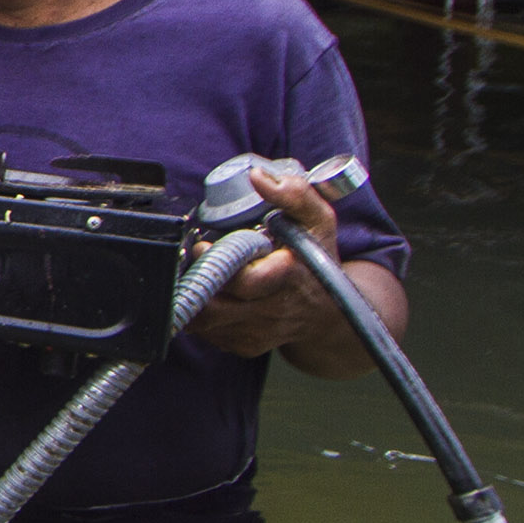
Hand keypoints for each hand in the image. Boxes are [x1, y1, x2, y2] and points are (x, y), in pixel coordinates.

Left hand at [191, 163, 353, 358]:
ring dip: (192, 295)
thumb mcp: (318, 220)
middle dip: (195, 280)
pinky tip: (209, 291)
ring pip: (205, 322)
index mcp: (290, 278)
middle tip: (192, 259)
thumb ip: (294, 194)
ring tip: (196, 272)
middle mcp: (273, 312)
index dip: (218, 264)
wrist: (330, 312)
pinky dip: (200, 311)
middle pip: (215, 307)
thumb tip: (258, 177)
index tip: (204, 245)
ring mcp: (257, 333)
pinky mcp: (244, 346)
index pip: (246, 281)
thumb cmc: (320, 261)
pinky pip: (207, 333)